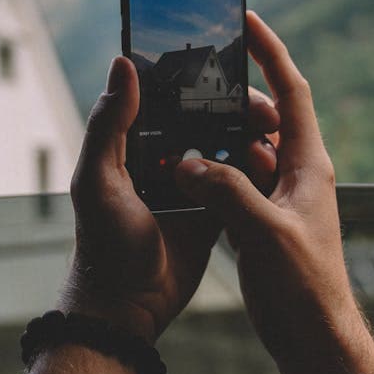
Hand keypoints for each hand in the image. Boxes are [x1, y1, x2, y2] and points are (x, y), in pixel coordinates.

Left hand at [61, 55, 279, 342]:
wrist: (128, 309)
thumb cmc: (103, 245)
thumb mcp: (98, 179)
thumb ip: (109, 124)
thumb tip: (123, 64)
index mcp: (134, 144)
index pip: (169, 97)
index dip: (199, 80)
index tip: (231, 69)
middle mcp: (163, 158)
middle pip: (207, 118)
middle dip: (238, 108)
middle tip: (265, 111)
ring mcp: (191, 184)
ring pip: (227, 147)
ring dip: (251, 138)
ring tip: (274, 135)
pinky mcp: (213, 211)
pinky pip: (239, 183)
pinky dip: (256, 173)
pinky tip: (275, 163)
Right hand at [173, 12, 373, 373]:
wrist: (313, 335)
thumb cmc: (303, 286)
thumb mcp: (264, 231)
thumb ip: (226, 190)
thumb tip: (188, 160)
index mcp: (309, 165)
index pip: (292, 91)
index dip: (270, 52)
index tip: (247, 20)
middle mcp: (297, 174)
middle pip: (265, 118)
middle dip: (233, 100)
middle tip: (199, 90)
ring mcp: (280, 198)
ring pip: (246, 151)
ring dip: (218, 139)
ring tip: (185, 130)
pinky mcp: (263, 221)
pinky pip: (235, 183)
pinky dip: (212, 173)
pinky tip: (186, 175)